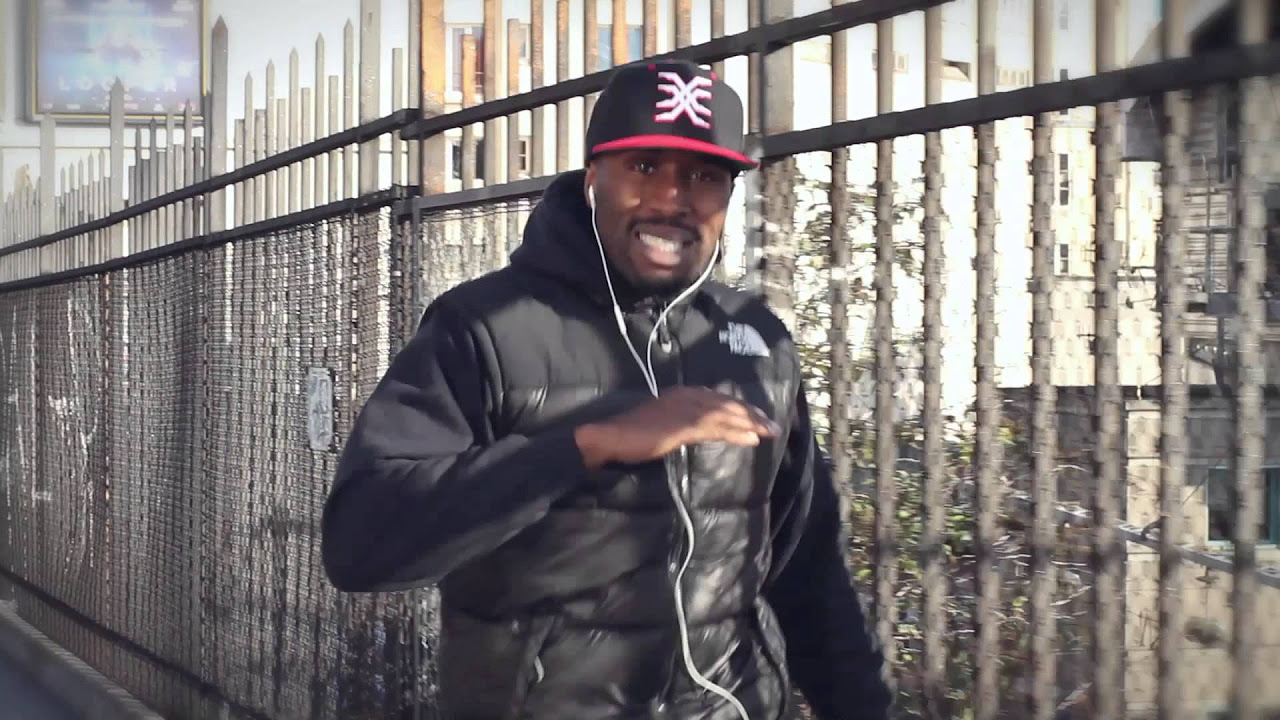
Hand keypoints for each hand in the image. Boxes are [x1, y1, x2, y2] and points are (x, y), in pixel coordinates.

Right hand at [574, 386, 780, 469]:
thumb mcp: (662, 424)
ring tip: (770, 431)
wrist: (609, 436)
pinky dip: (735, 432)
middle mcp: (685, 396)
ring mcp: (684, 409)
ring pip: (725, 415)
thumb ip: (681, 424)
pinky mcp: (682, 425)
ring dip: (750, 423)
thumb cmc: (630, 434)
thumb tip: (698, 431)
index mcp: (680, 394)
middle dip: (751, 414)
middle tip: (773, 425)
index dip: (739, 407)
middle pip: (726, 404)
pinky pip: (715, 428)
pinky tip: (751, 438)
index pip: (717, 399)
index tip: (757, 416)